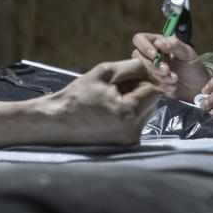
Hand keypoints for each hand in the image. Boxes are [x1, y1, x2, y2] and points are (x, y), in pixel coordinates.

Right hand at [45, 59, 160, 144]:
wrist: (58, 120)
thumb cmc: (78, 95)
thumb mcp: (104, 73)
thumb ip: (133, 67)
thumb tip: (153, 68)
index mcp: (129, 112)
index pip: (154, 90)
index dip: (140, 80)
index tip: (122, 80)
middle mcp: (134, 130)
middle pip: (152, 103)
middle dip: (138, 92)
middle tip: (114, 89)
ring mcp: (130, 140)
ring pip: (146, 113)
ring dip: (134, 103)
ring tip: (109, 101)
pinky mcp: (126, 145)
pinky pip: (137, 123)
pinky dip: (128, 115)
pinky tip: (109, 112)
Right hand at [131, 32, 208, 101]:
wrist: (197, 87)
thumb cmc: (193, 67)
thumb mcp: (188, 53)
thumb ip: (175, 45)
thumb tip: (158, 43)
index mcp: (157, 43)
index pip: (140, 39)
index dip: (144, 46)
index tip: (154, 55)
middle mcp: (150, 55)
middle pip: (139, 56)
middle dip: (153, 65)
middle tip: (167, 70)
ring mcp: (148, 69)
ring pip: (143, 71)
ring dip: (159, 76)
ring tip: (174, 79)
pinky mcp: (150, 82)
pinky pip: (148, 84)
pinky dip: (161, 86)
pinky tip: (172, 87)